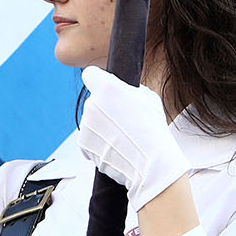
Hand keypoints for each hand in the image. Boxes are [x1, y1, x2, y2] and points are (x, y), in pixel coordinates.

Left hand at [79, 67, 189, 212]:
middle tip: (123, 120)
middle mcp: (92, 104)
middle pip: (93, 102)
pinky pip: (90, 140)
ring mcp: (86, 125)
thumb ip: (129, 90)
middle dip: (105, 109)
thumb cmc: (152, 130)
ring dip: (103, 128)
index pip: (90, 74)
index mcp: (107, 88)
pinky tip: (117, 147)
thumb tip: (123, 92)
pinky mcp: (83, 144)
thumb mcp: (148, 97)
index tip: (102, 87)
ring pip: (92, 122)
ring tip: (123, 137)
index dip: (97, 80)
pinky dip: (100, 144)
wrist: (150, 162)